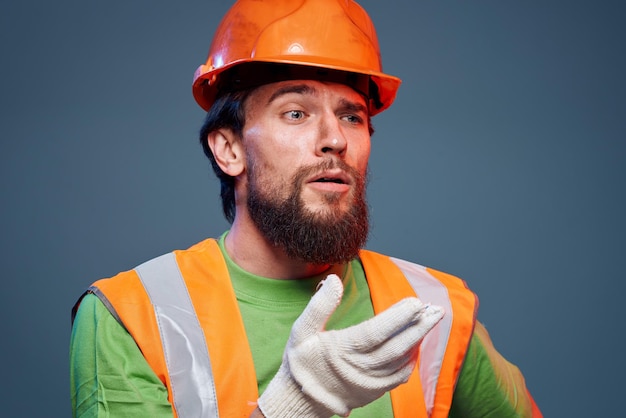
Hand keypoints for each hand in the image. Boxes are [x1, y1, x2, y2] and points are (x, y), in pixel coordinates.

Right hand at [257, 274, 443, 417]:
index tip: (415, 302)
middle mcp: (360, 369)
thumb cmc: (302, 361)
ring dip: (418, 340)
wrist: (301, 400)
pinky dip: (411, 359)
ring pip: (401, 360)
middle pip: (396, 347)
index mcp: (342, 350)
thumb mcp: (301, 331)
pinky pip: (399, 376)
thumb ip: (319, 306)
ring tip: (430, 319)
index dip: (397, 318)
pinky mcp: (375, 391)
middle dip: (419, 327)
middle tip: (436, 310)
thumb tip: (335, 281)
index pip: (375, 333)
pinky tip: (416, 343)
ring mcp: (370, 383)